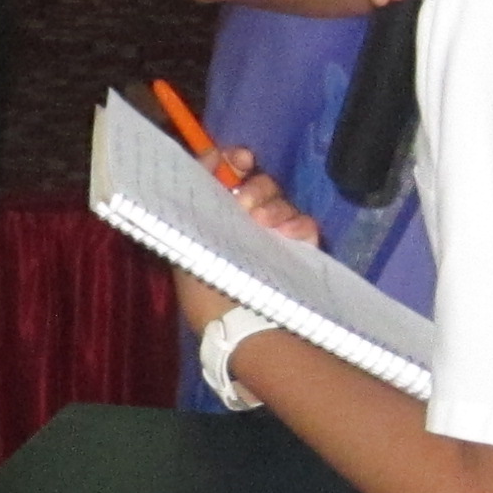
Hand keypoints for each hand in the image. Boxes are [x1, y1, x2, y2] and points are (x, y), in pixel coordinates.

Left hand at [168, 152, 322, 339]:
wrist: (243, 332)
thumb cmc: (208, 292)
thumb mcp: (187, 248)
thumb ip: (192, 208)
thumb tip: (206, 172)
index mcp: (212, 219)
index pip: (221, 176)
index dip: (228, 161)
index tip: (237, 160)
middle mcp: (243, 224)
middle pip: (256, 184)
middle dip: (253, 187)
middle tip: (246, 205)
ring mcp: (273, 237)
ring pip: (281, 201)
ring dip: (273, 207)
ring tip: (266, 226)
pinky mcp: (300, 251)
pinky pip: (305, 225)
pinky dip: (299, 226)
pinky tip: (289, 236)